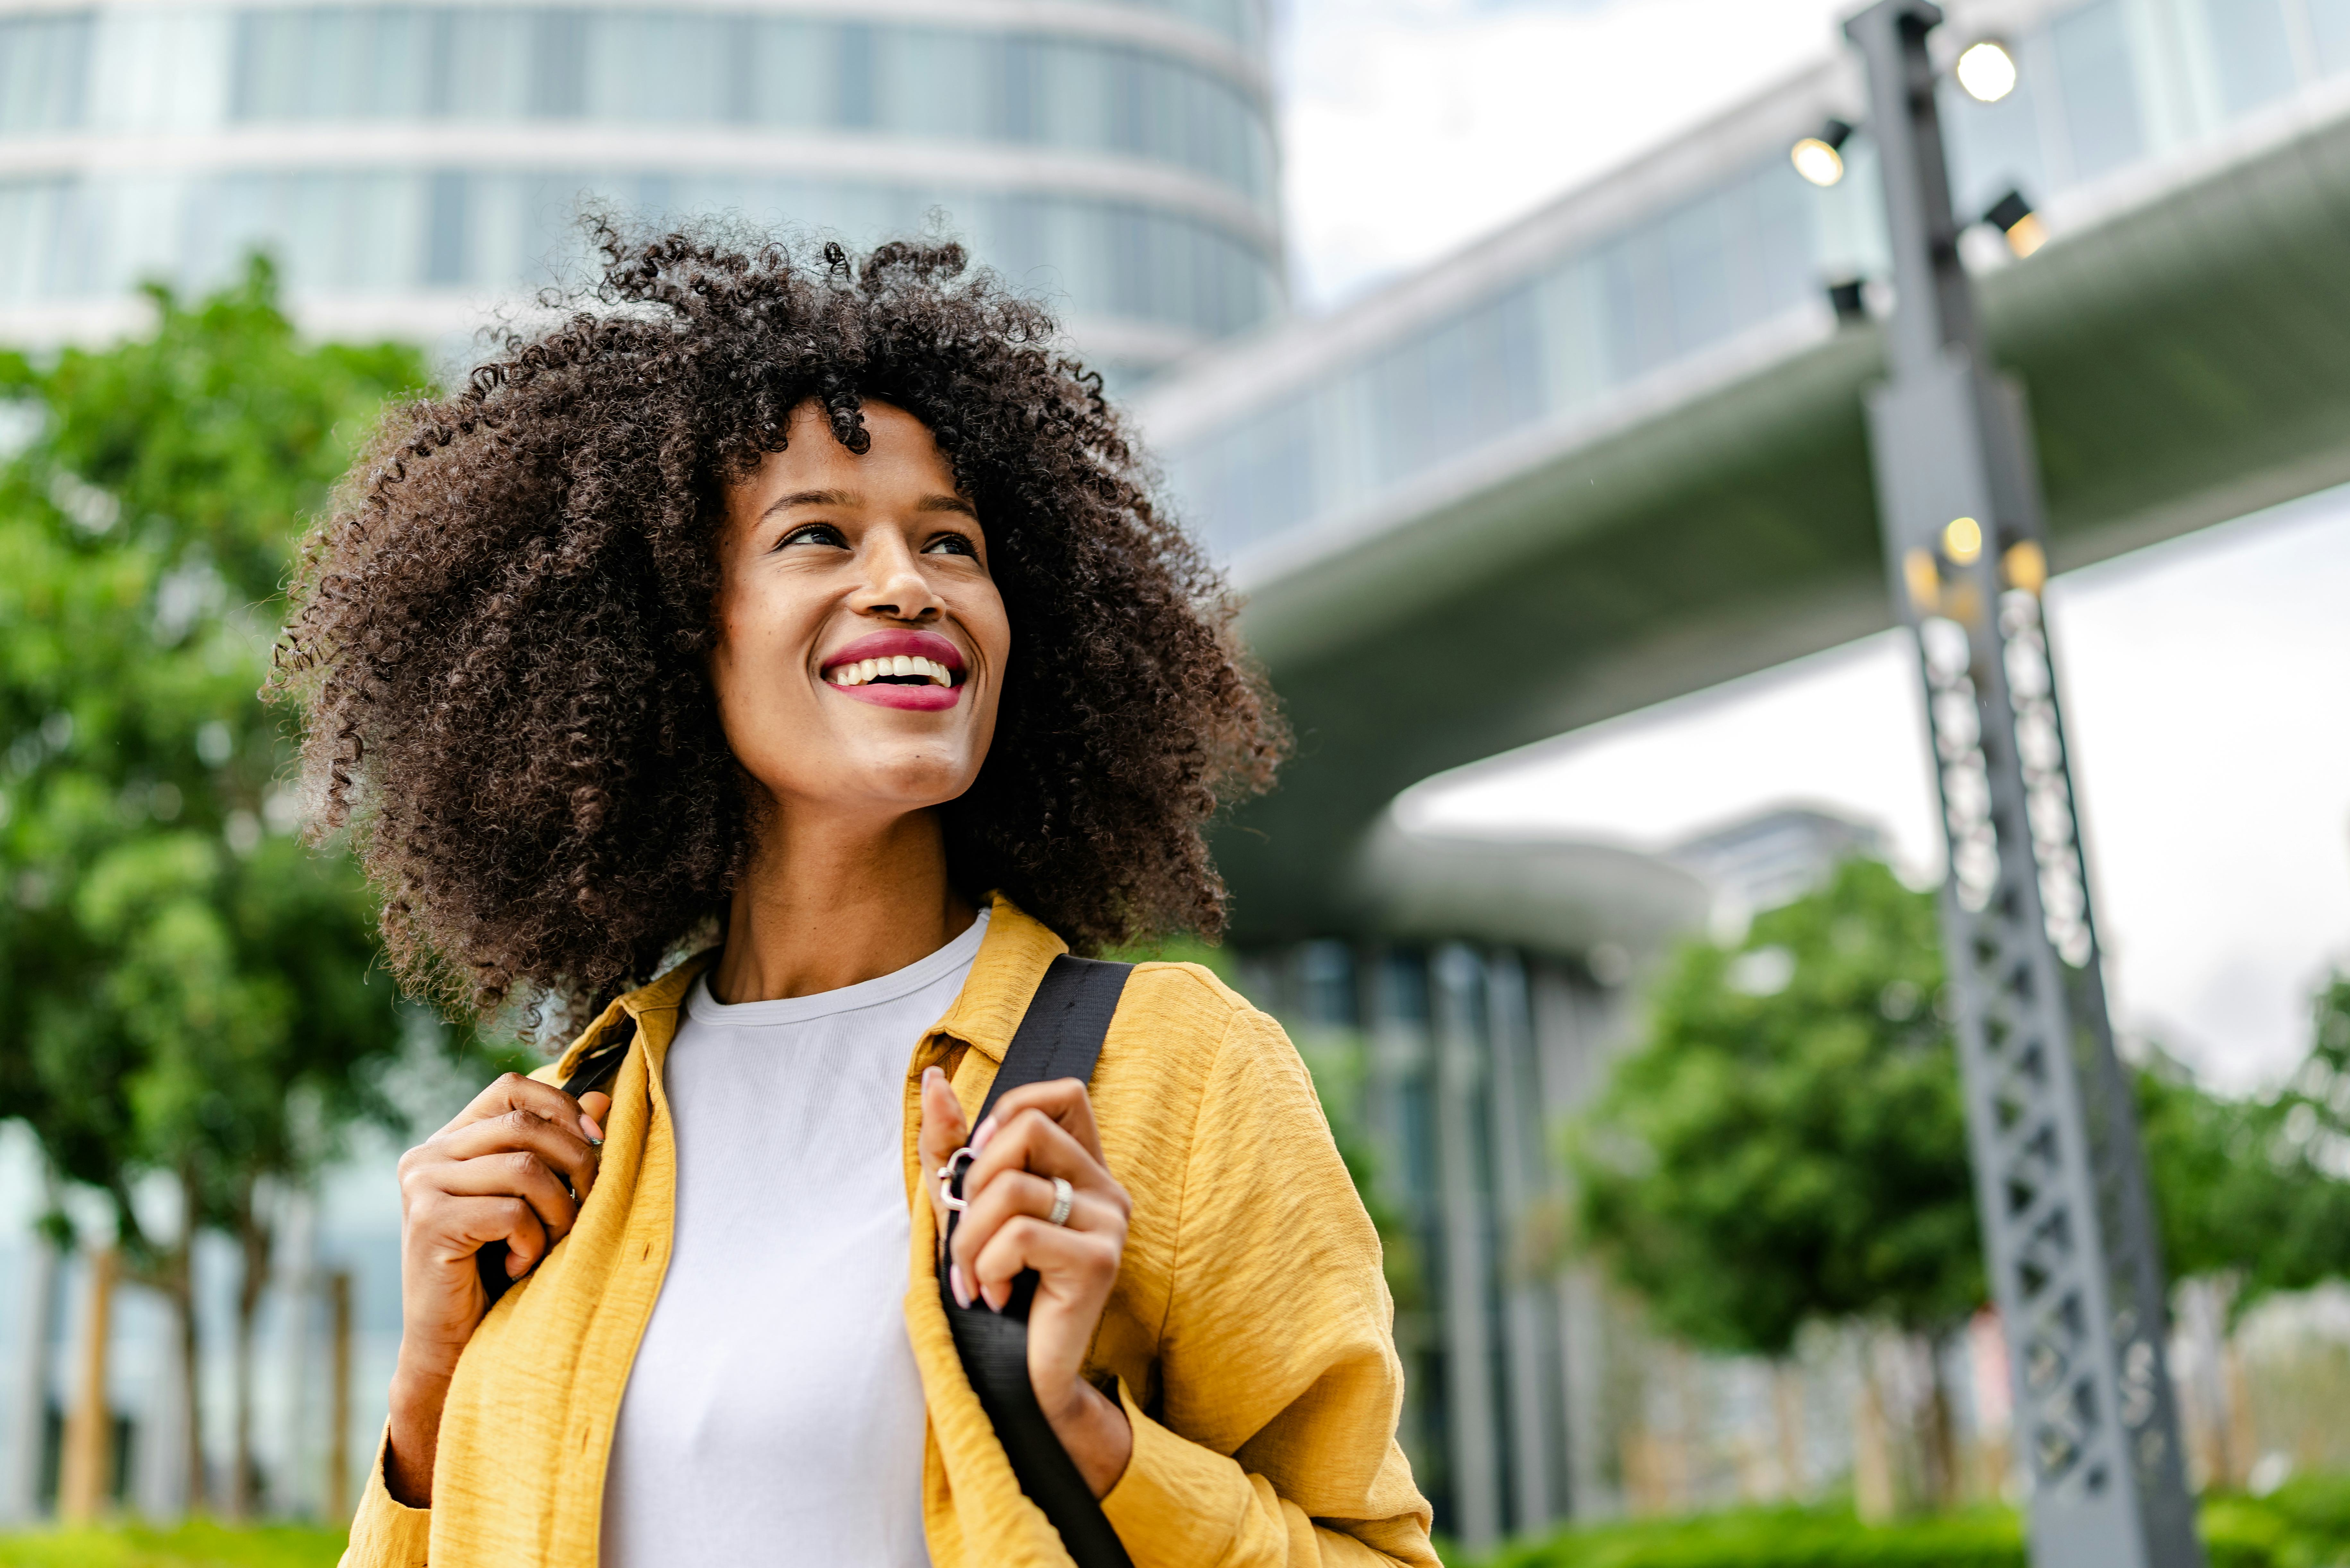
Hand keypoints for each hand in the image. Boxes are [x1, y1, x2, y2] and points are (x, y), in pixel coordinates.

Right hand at [383, 1073, 610, 1505]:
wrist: (452, 1345)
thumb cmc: (497, 1270)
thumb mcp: (534, 1202)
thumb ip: (559, 1149)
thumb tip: (604, 1099)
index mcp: (448, 1142)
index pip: (511, 1088)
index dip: (562, 1106)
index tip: (597, 1141)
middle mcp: (426, 1156)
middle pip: (527, 1125)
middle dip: (576, 1164)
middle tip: (584, 1210)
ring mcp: (422, 1187)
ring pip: (527, 1168)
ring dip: (558, 1212)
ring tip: (548, 1245)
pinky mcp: (429, 1223)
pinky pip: (512, 1212)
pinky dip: (532, 1243)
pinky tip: (517, 1267)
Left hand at [919, 1066, 1133, 1497]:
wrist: (1018, 1379)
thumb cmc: (994, 1289)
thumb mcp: (962, 1209)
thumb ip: (949, 1147)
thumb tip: (934, 1080)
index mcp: (1084, 1171)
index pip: (1064, 1093)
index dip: (1010, 1111)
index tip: (977, 1160)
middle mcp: (1108, 1190)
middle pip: (1029, 1130)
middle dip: (975, 1182)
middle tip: (969, 1236)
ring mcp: (1110, 1225)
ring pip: (1013, 1188)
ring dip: (970, 1240)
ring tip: (974, 1278)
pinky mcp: (1099, 1262)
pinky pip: (1020, 1236)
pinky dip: (988, 1267)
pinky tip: (997, 1296)